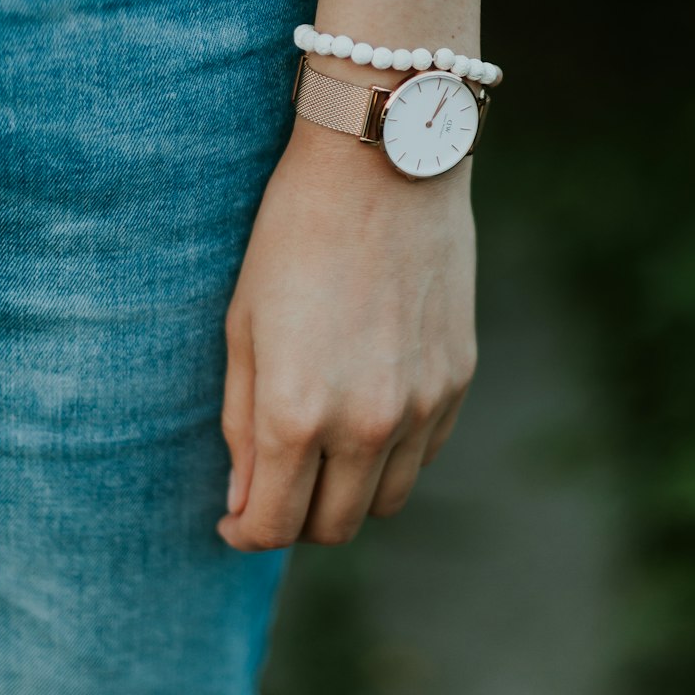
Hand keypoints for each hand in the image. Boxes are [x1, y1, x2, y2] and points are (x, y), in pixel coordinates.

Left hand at [215, 115, 477, 550]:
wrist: (384, 163)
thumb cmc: (294, 234)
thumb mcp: (244, 327)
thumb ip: (242, 426)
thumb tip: (243, 504)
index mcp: (296, 414)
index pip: (271, 525)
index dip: (244, 532)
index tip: (235, 517)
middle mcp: (366, 424)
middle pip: (332, 526)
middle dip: (296, 518)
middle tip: (276, 483)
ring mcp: (422, 404)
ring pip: (386, 501)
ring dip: (349, 493)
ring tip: (324, 450)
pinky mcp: (458, 377)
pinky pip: (425, 453)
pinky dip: (393, 454)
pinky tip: (368, 411)